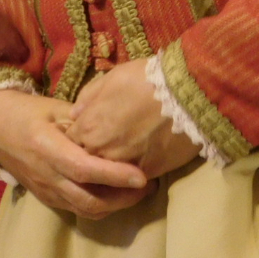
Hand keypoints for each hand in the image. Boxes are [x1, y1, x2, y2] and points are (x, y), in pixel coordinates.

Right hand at [0, 89, 152, 219]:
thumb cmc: (25, 111)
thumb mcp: (53, 107)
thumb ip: (83, 120)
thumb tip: (115, 129)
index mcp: (46, 147)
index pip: (84, 169)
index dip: (115, 175)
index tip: (142, 176)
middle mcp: (46, 174)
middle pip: (88, 199)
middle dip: (123, 198)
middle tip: (148, 186)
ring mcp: (45, 190)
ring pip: (85, 210)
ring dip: (115, 206)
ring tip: (138, 192)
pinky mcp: (46, 198)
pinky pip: (77, 209)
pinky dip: (100, 206)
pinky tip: (116, 194)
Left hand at [67, 59, 199, 179]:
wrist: (186, 94)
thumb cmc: (145, 80)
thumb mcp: (111, 78)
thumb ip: (88, 98)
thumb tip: (75, 114)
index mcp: (89, 127)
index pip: (72, 141)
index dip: (80, 135)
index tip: (89, 131)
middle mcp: (102, 151)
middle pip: (88, 159)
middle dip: (93, 153)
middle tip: (107, 143)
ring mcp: (123, 166)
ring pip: (109, 174)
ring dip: (112, 166)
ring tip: (122, 154)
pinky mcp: (147, 174)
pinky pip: (133, 179)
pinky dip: (133, 173)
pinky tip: (138, 163)